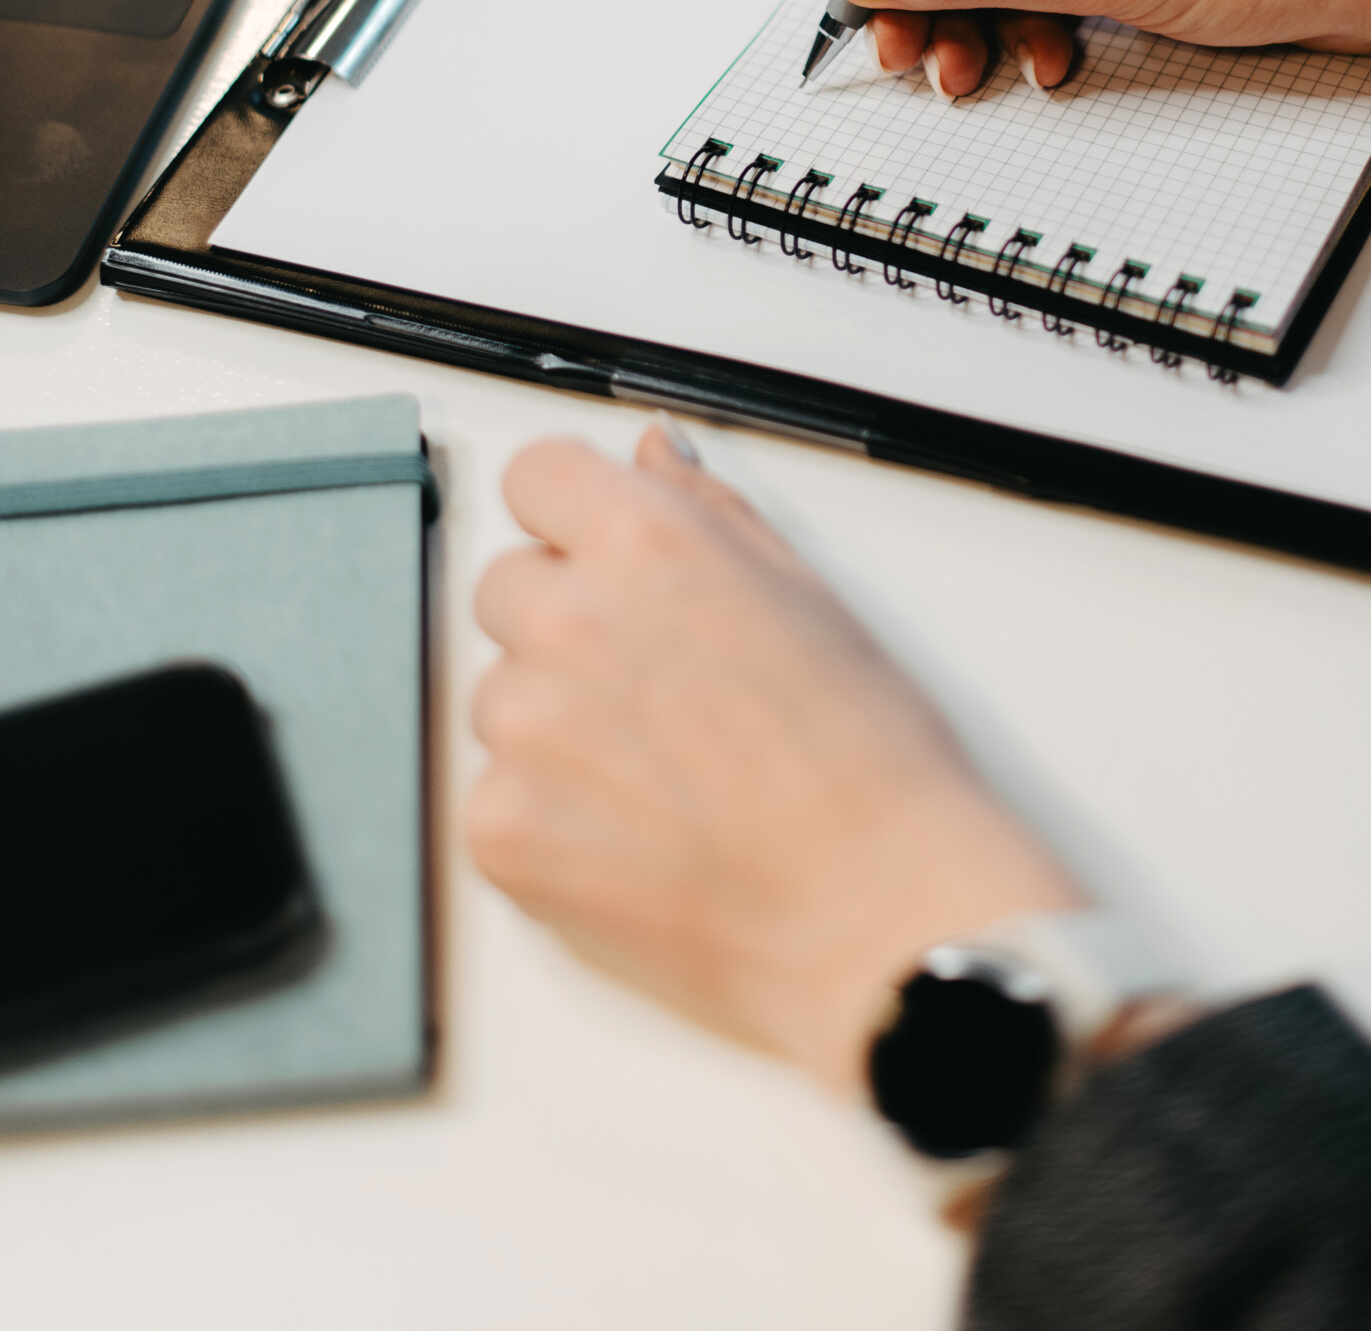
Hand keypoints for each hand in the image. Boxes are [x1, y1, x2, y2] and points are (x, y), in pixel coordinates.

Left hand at [468, 423, 1082, 1091]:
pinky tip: (637, 832)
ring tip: (661, 771)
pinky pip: (495, 793)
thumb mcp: (806, 595)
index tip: (593, 549)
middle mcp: (570, 622)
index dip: (571, 514)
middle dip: (565, 620)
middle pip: (508, 587)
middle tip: (657, 685)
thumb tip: (652, 457)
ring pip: (500, 694)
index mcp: (647, 545)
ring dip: (555, 721)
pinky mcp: (501, 830)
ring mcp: (525, 731)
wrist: (875, 914)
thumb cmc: (868, 764)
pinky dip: (548, 813)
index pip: (536, 477)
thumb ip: (706, 511)